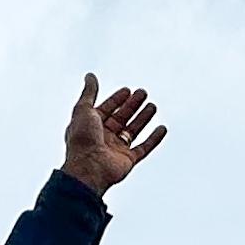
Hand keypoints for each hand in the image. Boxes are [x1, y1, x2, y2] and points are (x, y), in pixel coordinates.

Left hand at [61, 77, 165, 195]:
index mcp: (91, 126)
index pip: (106, 109)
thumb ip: (89, 93)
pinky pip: (144, 148)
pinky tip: (162, 128)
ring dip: (143, 118)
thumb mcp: (83, 110)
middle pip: (121, 117)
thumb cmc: (82, 140)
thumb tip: (90, 76)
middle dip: (132, 105)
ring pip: (133, 130)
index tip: (127, 90)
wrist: (88, 168)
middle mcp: (103, 137)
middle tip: (143, 93)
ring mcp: (116, 149)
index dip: (116, 99)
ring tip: (152, 105)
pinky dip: (154, 138)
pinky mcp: (128, 160)